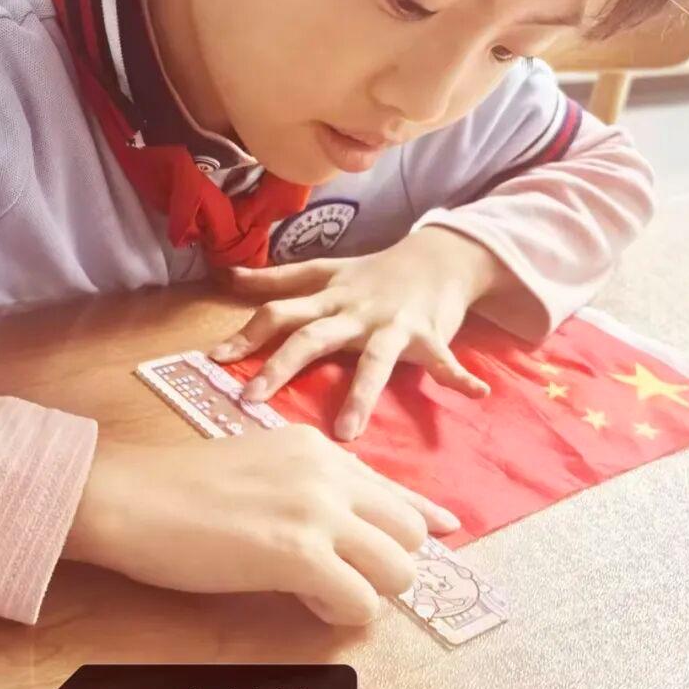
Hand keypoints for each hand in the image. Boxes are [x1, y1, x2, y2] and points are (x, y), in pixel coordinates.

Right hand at [61, 423, 460, 624]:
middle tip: (345, 580)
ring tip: (321, 593)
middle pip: (410, 533)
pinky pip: (360, 602)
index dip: (424, 517)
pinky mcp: (297, 553)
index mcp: (318, 450)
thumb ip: (307, 487)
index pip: (395, 489)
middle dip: (388, 565)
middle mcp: (329, 472)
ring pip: (398, 570)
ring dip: (369, 593)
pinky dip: (340, 614)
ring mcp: (316, 510)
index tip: (446, 530)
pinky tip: (304, 603)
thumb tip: (346, 524)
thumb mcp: (258, 466)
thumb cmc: (178, 488)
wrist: (130, 496)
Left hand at [209, 228, 504, 440]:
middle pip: (312, 337)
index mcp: (326, 299)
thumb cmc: (374, 273)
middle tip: (253, 397)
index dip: (246, 334)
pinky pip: (443, 359)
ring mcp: (391, 324)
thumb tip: (229, 276)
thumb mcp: (325, 271)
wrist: (437, 255)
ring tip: (348, 432)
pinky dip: (459, 376)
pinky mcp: (429, 335)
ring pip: (373, 361)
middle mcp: (353, 311)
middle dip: (281, 366)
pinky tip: (474, 392)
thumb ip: (279, 281)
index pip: (279, 313)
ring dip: (361, 395)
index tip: (214, 360)